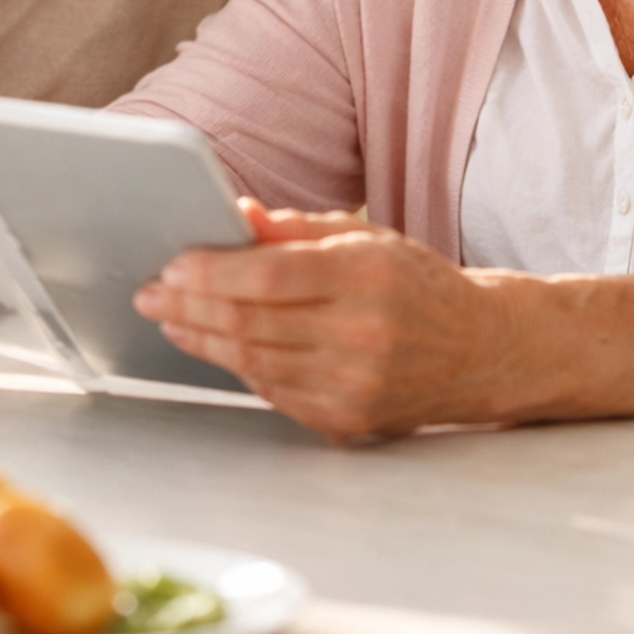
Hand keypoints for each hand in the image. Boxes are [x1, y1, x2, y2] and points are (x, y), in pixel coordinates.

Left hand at [134, 201, 633, 440]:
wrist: (482, 351)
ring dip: (201, 338)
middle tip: (151, 291)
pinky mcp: (346, 420)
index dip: (210, 272)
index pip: (268, 276)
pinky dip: (236, 366)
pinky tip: (213, 344)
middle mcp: (363, 334)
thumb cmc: (416, 284)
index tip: (170, 263)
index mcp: (368, 275)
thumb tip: (232, 213)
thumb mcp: (366, 236)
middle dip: (189, 306)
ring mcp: (355, 384)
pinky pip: (273, 391)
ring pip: (253, 360)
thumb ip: (295, 228)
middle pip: (250, 322)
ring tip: (169, 315)